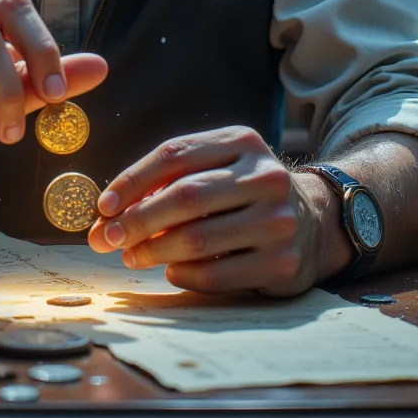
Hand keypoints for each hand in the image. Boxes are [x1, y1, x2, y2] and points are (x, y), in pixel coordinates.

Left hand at [87, 126, 349, 295]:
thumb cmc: (243, 194)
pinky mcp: (282, 262)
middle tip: (109, 238)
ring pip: (198, 239)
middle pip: (185, 196)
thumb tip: (105, 218)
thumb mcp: (216, 169)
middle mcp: (265, 176)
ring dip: (154, 252)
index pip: (175, 154)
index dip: (132, 179)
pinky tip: (171, 271)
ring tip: (133, 256)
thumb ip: (165, 184)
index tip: (104, 205)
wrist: (314, 222)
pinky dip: (184, 275)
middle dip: (138, 220)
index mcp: (242, 142)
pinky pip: (217, 275)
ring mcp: (278, 220)